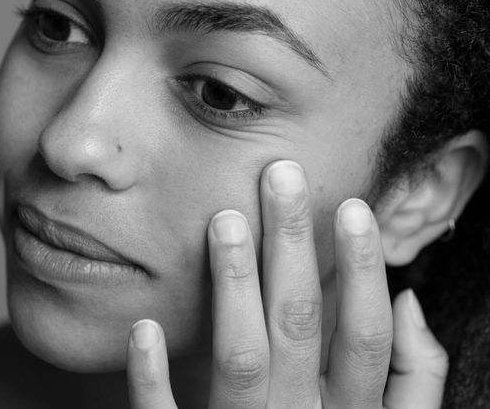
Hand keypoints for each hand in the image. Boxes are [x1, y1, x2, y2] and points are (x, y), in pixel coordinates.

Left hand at [126, 160, 447, 407]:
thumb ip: (412, 378)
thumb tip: (410, 302)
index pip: (363, 336)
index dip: (363, 270)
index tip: (351, 206)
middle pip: (299, 325)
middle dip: (292, 247)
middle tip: (278, 177)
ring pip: (241, 359)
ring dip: (232, 287)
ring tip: (223, 222)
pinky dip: (153, 378)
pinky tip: (144, 328)